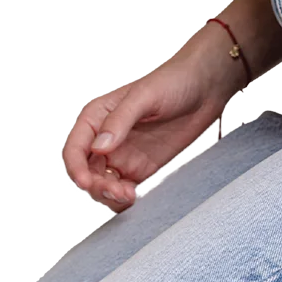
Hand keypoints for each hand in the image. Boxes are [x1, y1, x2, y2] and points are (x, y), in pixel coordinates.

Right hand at [62, 49, 235, 211]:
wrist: (206, 88)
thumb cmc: (173, 82)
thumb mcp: (143, 97)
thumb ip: (119, 122)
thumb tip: (99, 147)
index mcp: (97, 118)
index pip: (75, 149)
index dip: (76, 168)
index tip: (86, 182)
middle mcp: (105, 139)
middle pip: (86, 172)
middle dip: (96, 186)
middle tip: (116, 191)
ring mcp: (122, 155)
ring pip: (102, 184)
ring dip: (108, 195)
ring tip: (127, 196)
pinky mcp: (140, 168)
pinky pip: (123, 189)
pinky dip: (123, 199)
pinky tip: (133, 198)